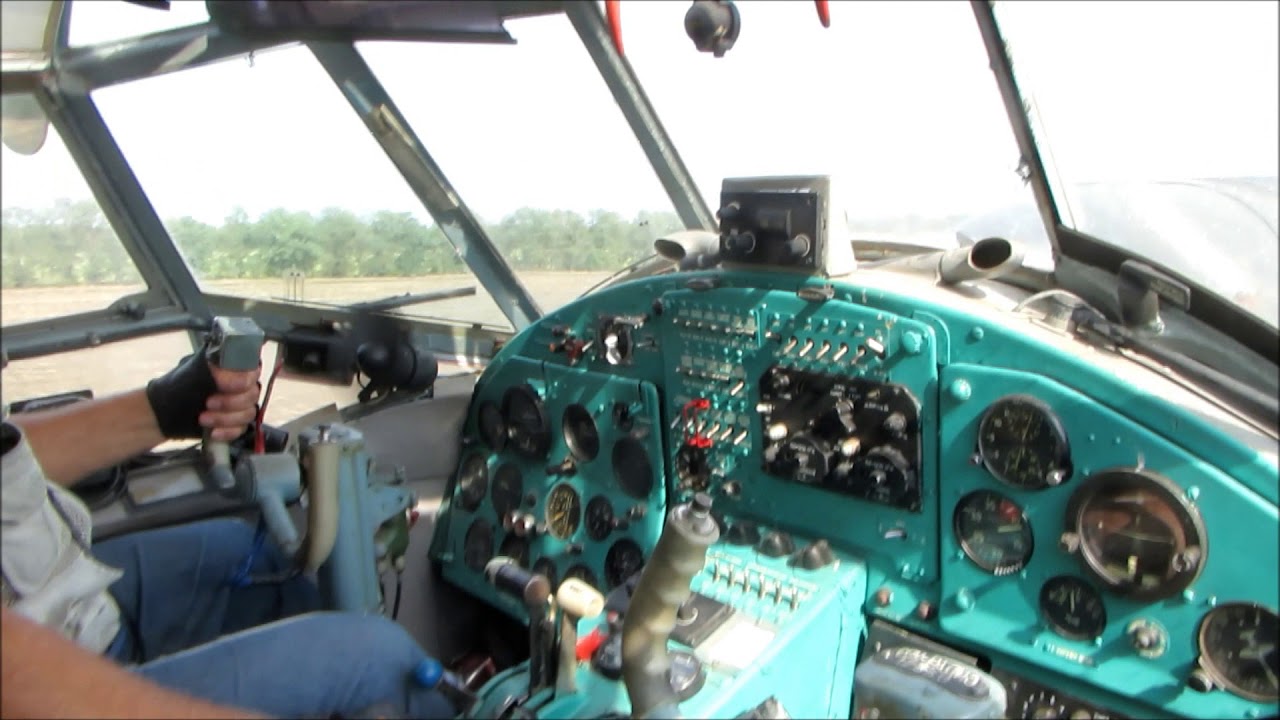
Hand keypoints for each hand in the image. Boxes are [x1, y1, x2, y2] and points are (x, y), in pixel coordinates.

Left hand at [147, 350, 262, 439]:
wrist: (164, 415)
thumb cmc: (177, 389)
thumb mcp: (195, 373)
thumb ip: (218, 370)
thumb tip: (236, 376)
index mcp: (232, 367)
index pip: (253, 371)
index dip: (243, 381)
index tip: (224, 387)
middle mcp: (239, 384)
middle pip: (252, 394)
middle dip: (230, 403)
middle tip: (208, 403)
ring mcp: (238, 405)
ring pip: (248, 413)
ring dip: (225, 419)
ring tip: (203, 419)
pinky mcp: (236, 423)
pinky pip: (242, 429)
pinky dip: (227, 432)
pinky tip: (213, 432)